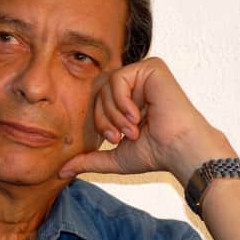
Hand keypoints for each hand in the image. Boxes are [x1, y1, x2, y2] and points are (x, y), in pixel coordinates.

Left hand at [59, 57, 235, 185]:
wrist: (179, 149)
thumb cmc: (153, 153)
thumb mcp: (114, 157)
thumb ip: (88, 160)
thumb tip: (61, 172)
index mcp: (128, 100)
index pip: (97, 101)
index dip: (100, 121)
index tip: (115, 139)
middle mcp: (135, 85)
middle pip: (99, 92)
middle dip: (105, 118)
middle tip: (122, 135)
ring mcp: (143, 74)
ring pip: (107, 86)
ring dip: (115, 113)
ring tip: (133, 128)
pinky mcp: (151, 67)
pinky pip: (119, 78)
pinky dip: (122, 101)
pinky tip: (138, 115)